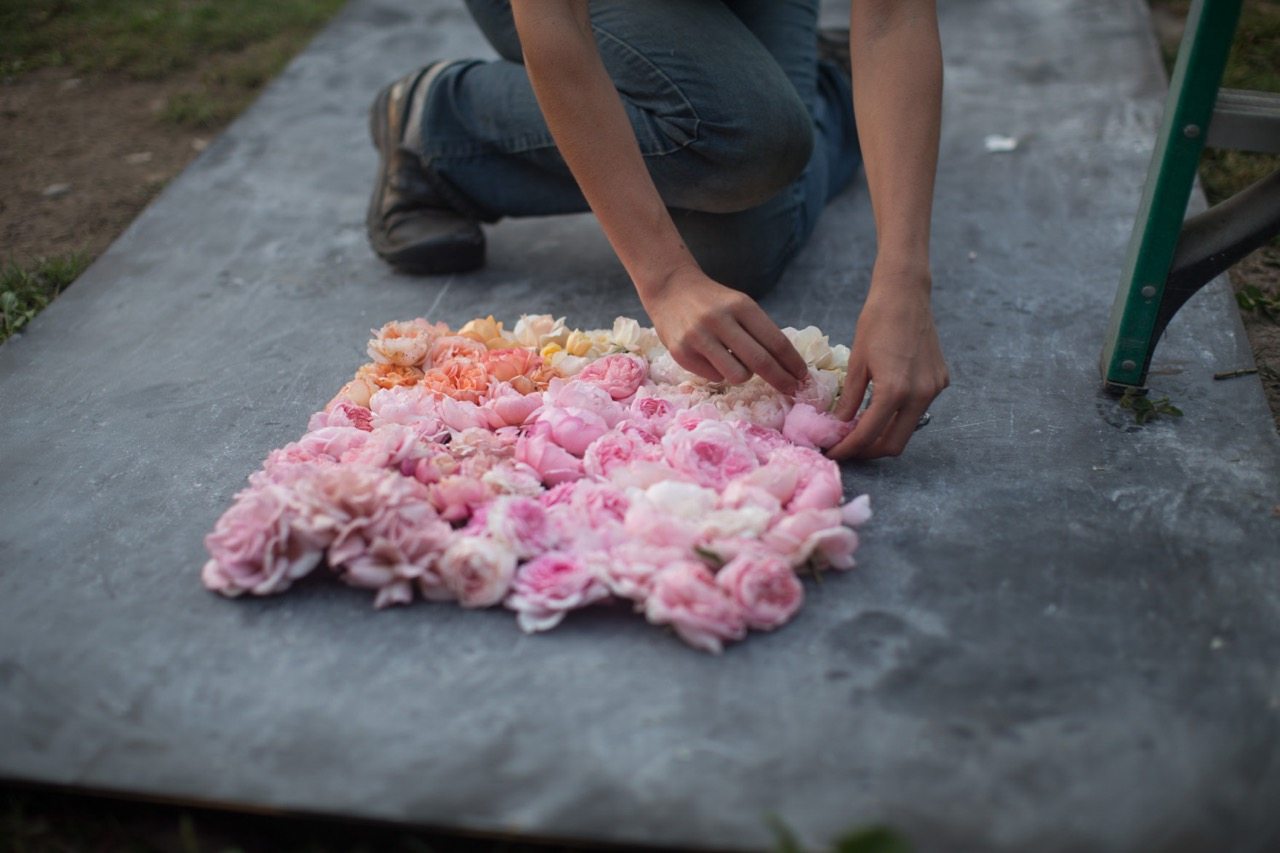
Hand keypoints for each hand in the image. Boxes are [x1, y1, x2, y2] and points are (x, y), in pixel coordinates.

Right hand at [640, 263, 808, 394]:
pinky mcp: (681, 354)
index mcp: (741, 305)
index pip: (775, 341)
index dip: (792, 362)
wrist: (670, 288)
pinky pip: (715, 377)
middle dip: (781, 379)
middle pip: (761, 361)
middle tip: (792, 389)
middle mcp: (720, 320)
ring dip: (744, 375)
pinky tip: (710, 356)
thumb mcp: (739, 305)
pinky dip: (719, 372)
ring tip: (735, 362)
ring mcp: (698, 338)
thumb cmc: (713, 302)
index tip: (802, 375)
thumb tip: (786, 366)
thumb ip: (759, 331)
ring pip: (738, 375)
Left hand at [828, 269, 947, 459]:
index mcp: (895, 391)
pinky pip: (918, 409)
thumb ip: (848, 399)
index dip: (849, 449)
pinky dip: (898, 416)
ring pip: (908, 428)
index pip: (868, 435)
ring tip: (860, 428)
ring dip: (884, 434)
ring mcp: (934, 389)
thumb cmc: (876, 322)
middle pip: (894, 444)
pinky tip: (880, 408)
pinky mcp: (940, 381)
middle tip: (847, 447)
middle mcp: (920, 395)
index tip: (833, 452)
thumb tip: (838, 426)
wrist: (906, 294)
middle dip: (869, 451)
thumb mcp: (856, 363)